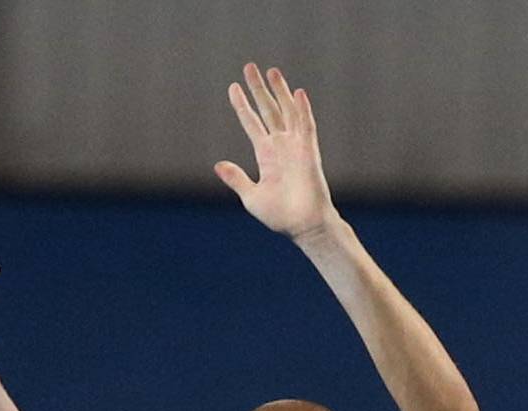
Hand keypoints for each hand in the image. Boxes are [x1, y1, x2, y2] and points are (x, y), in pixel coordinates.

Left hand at [215, 64, 334, 239]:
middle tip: (249, 67)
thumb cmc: (280, 216)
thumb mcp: (251, 196)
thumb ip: (237, 178)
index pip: (252, 124)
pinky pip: (306, 126)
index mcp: (266, 155)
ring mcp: (296, 146)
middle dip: (258, 89)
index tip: (233, 88)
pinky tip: (297, 93)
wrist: (303, 226)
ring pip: (287, 111)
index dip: (242, 106)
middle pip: (268, 110)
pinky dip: (302, 109)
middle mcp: (281, 146)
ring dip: (279, 91)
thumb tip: (218, 165)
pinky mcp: (309, 152)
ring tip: (270, 71)